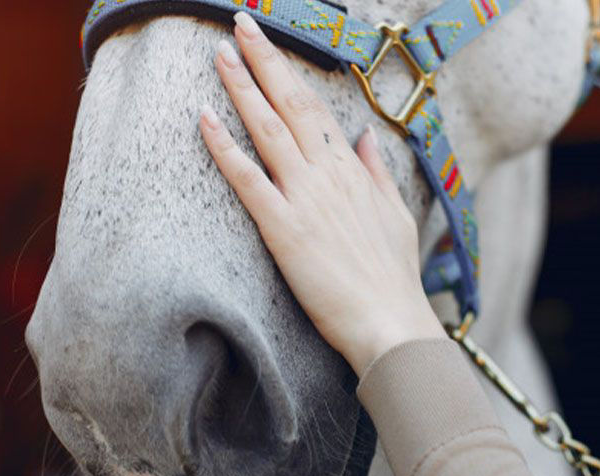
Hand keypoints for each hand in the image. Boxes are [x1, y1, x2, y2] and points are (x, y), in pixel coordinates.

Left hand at [198, 12, 445, 375]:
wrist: (389, 322)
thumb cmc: (392, 276)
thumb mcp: (395, 215)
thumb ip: (378, 172)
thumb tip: (365, 136)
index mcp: (352, 171)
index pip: (314, 107)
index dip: (286, 70)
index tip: (266, 41)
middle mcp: (327, 175)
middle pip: (290, 106)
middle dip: (262, 60)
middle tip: (239, 23)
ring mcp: (304, 199)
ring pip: (268, 132)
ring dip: (242, 89)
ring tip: (219, 54)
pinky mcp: (283, 230)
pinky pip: (248, 180)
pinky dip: (225, 147)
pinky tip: (204, 118)